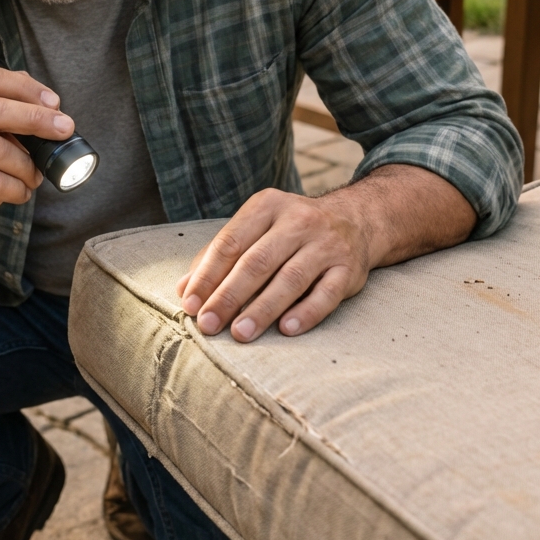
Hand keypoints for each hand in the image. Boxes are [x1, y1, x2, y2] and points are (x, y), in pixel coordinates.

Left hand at [176, 188, 370, 341]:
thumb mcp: (256, 229)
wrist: (355, 220)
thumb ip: (220, 256)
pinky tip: (286, 330)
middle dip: (228, 296)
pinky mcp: (348, 268)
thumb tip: (184, 289)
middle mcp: (297, 220)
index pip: (230, 242)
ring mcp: (326, 243)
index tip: (190, 304)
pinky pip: (327, 294)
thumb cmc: (289, 231)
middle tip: (208, 324)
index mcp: (266, 206)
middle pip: (257, 261)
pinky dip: (306, 312)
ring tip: (240, 333)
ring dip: (262, 309)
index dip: (207, 275)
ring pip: (290, 278)